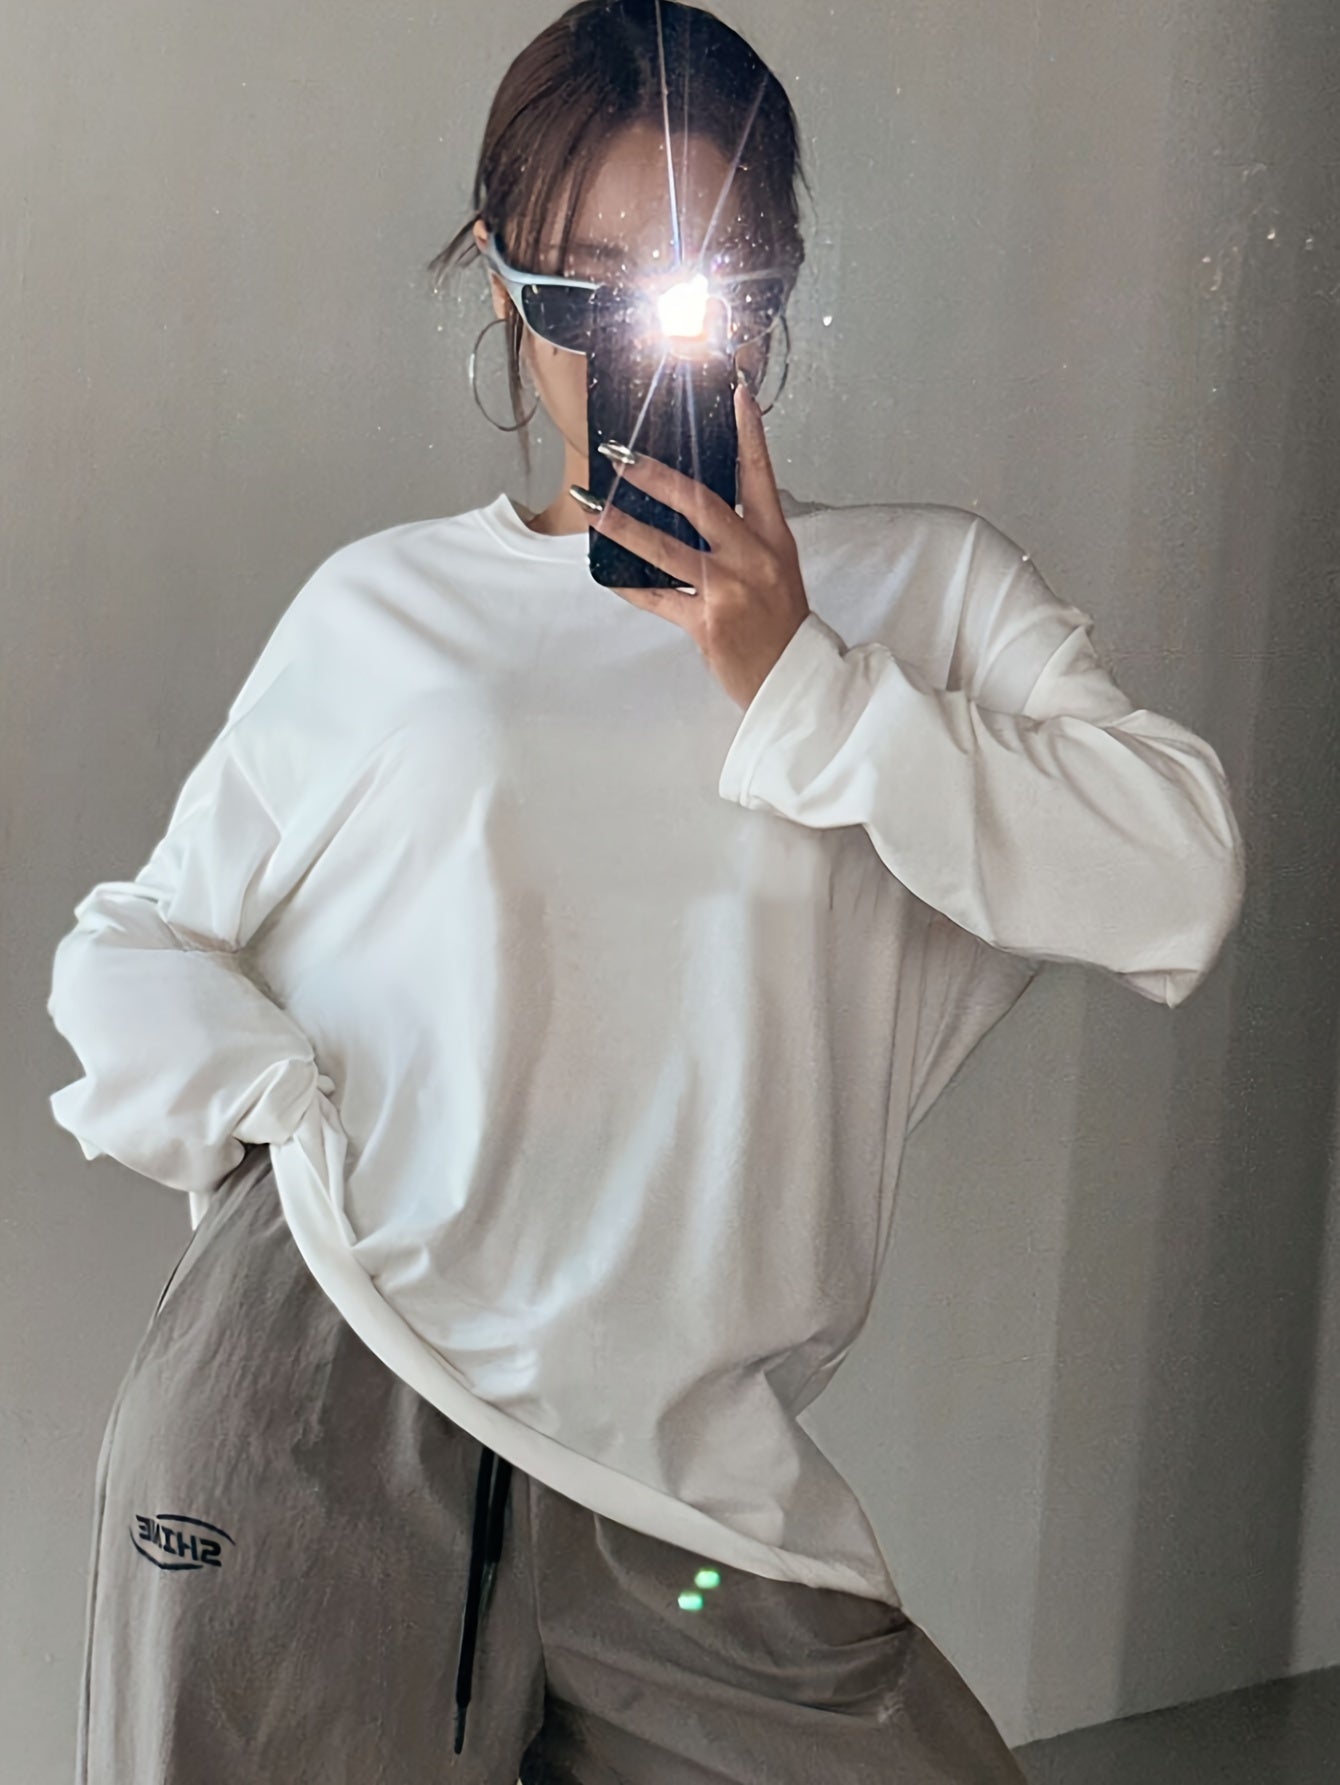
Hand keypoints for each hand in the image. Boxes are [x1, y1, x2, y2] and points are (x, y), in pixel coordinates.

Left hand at [580, 380, 810, 710]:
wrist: (792, 680)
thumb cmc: (782, 627)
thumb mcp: (778, 571)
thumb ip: (745, 539)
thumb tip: (700, 511)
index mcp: (774, 540)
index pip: (761, 475)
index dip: (749, 433)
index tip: (737, 396)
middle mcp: (752, 558)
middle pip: (699, 502)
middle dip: (655, 475)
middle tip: (621, 455)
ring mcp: (728, 590)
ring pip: (666, 549)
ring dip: (624, 527)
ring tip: (592, 508)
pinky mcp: (707, 622)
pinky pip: (658, 598)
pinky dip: (629, 586)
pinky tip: (606, 572)